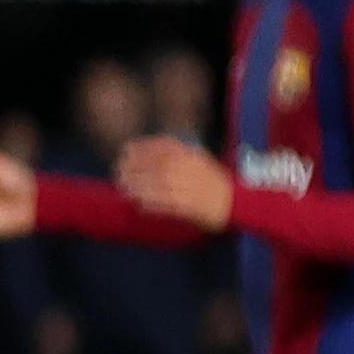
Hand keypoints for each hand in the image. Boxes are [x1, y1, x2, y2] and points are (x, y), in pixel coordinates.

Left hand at [115, 134, 233, 229]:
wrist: (235, 202)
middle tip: (118, 170)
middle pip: (151, 165)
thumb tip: (149, 150)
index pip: (159, 147)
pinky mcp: (183, 206)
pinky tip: (136, 202)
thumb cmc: (215, 181)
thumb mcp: (199, 159)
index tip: (125, 151)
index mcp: (189, 156)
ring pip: (152, 184)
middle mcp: (185, 169)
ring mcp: (183, 187)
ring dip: (134, 185)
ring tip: (122, 187)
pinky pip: (159, 203)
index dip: (139, 148)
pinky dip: (146, 202)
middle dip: (131, 167)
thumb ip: (178, 152)